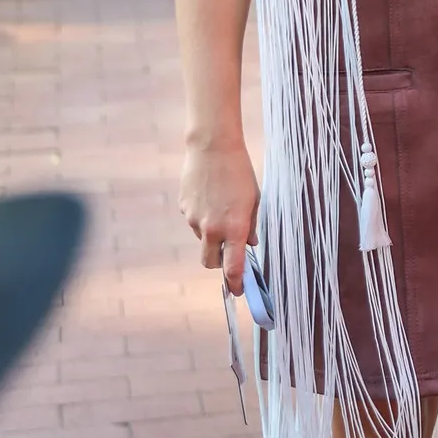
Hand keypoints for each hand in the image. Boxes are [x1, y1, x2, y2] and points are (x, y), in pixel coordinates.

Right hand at [179, 137, 258, 294]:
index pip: (233, 267)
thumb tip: (250, 243)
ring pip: (203, 238)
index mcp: (234, 227)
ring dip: (212, 233)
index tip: (239, 291)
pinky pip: (194, 220)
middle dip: (219, 262)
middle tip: (228, 252)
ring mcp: (194, 219)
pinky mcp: (184, 208)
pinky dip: (202, 216)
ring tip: (222, 205)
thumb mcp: (254, 199)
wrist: (212, 146)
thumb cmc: (239, 171)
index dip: (236, 283)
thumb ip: (252, 225)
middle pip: (210, 262)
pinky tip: (210, 195)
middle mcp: (212, 228)